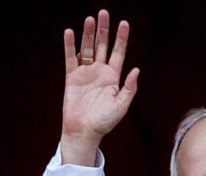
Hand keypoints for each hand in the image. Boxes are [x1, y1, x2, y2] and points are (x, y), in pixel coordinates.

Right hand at [60, 10, 139, 164]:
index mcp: (113, 78)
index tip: (124, 23)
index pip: (118, 53)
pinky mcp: (72, 77)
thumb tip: (136, 70)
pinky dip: (70, 46)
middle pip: (102, 46)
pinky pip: (70, 58)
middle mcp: (99, 72)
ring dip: (88, 34)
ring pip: (87, 48)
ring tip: (90, 19)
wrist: (84, 132)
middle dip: (104, 30)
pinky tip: (70, 32)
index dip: (121, 38)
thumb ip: (129, 88)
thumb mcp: (121, 106)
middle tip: (104, 13)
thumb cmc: (104, 122)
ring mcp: (85, 73)